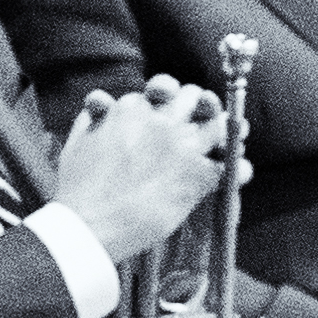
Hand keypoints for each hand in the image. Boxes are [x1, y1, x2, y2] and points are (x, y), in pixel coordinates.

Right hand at [54, 77, 229, 265]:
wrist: (89, 226)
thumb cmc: (78, 189)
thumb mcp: (79, 141)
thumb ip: (94, 117)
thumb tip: (101, 103)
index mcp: (133, 109)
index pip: (162, 92)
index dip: (169, 100)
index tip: (173, 110)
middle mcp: (162, 120)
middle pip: (194, 97)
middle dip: (200, 103)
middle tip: (206, 114)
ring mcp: (183, 146)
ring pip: (219, 125)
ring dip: (228, 129)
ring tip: (235, 135)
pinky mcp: (197, 175)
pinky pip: (230, 165)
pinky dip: (237, 169)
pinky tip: (240, 172)